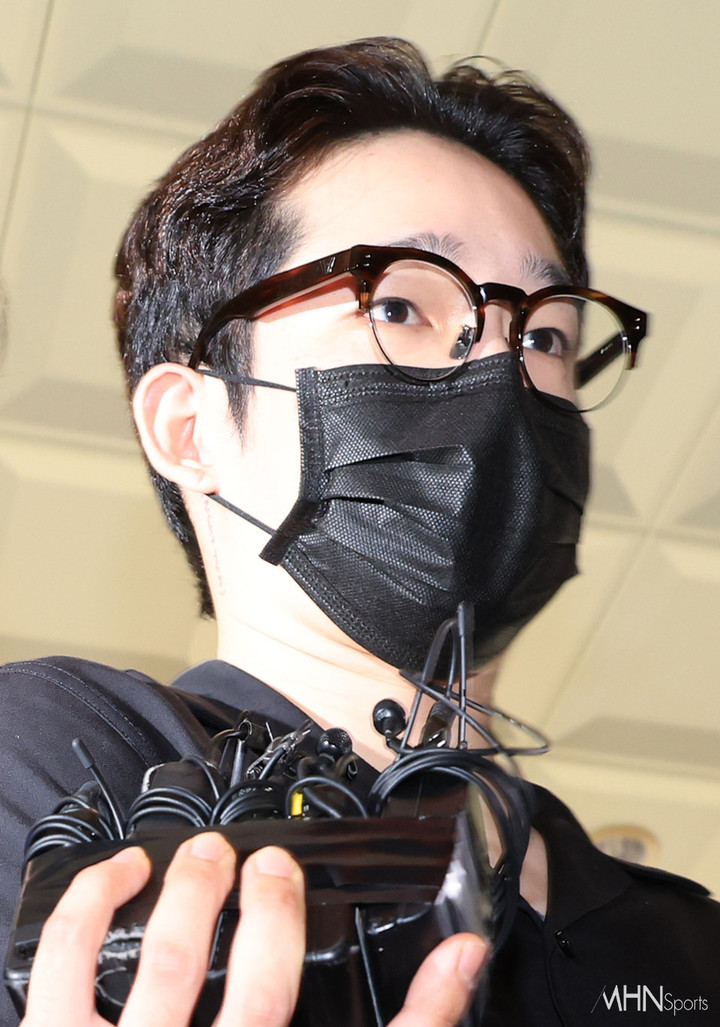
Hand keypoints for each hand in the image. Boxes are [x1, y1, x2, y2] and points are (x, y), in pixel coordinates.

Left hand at [21, 834, 487, 1026]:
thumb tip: (458, 962)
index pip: (268, 986)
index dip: (280, 913)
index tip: (287, 873)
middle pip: (193, 960)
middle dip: (225, 893)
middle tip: (251, 859)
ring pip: (135, 961)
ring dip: (166, 893)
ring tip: (193, 856)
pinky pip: (58, 968)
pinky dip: (82, 913)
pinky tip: (109, 886)